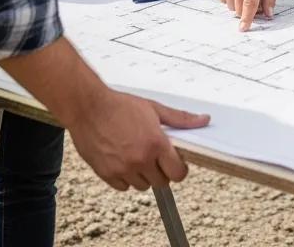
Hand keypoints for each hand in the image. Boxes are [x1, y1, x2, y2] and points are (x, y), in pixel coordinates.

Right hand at [67, 86, 208, 191]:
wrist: (89, 108)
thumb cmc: (121, 106)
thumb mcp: (155, 108)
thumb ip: (180, 118)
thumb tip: (204, 120)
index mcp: (155, 144)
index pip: (177, 173)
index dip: (179, 169)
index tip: (176, 163)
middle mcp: (140, 160)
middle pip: (161, 182)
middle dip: (162, 172)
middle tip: (157, 157)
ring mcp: (122, 169)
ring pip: (141, 186)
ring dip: (143, 175)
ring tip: (138, 155)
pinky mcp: (105, 174)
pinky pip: (122, 187)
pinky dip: (126, 178)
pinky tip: (124, 161)